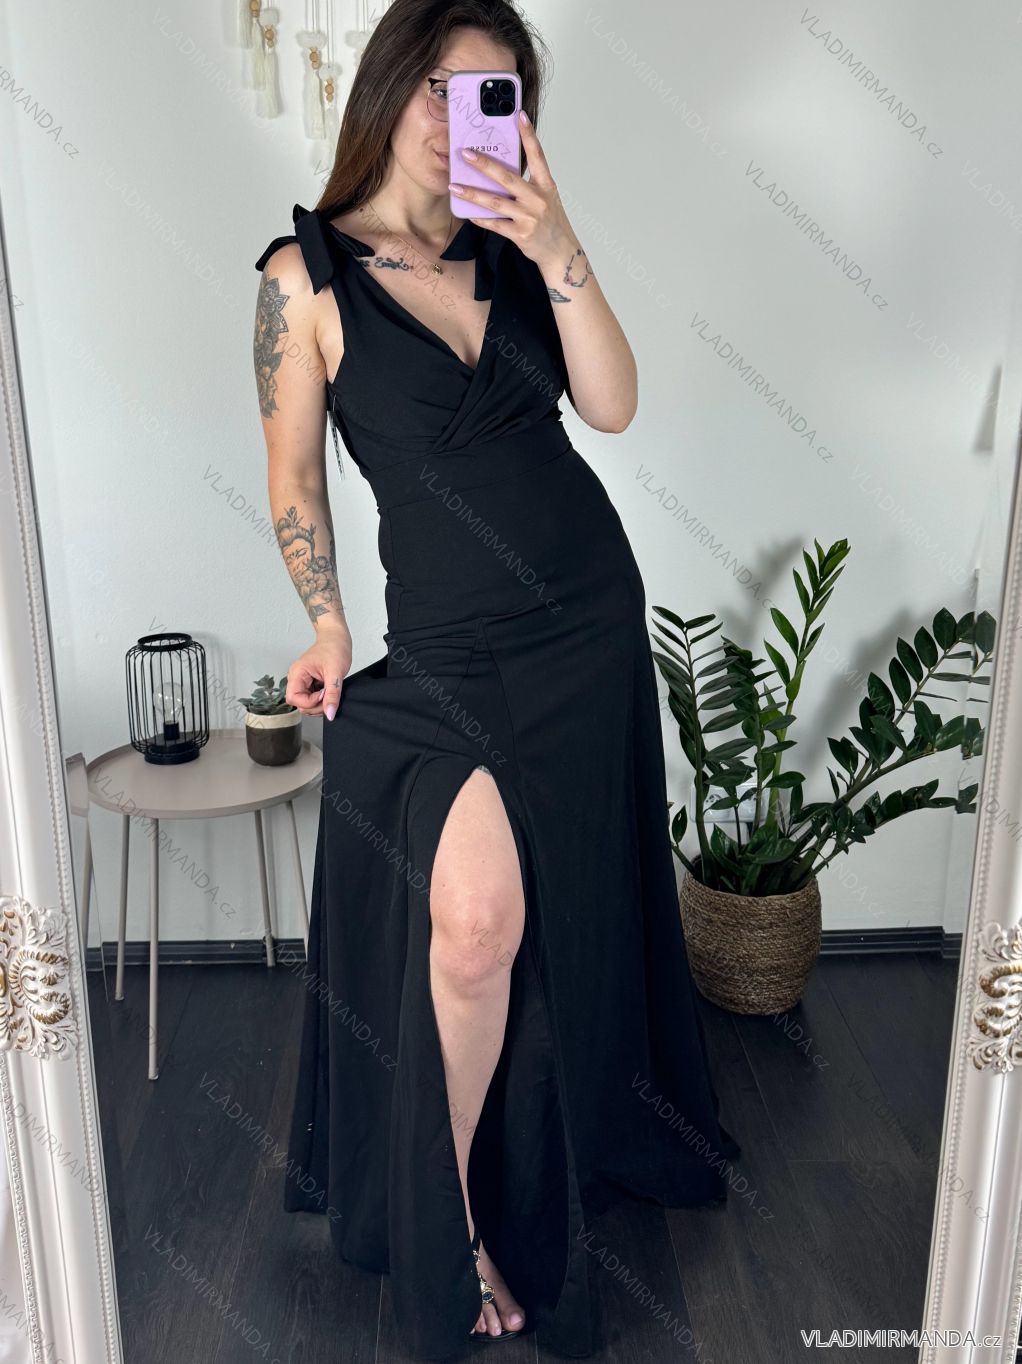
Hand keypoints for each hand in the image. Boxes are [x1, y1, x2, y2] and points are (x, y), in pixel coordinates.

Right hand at [286, 629, 351, 720]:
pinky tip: (328, 691)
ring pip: (305, 703)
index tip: (324, 695)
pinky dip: (321, 699)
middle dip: (315, 706)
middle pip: (299, 704)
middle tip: (329, 696)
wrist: (337, 637)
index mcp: (297, 673)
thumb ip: (332, 695)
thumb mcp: (336, 673)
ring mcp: (302, 681)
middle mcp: (296, 678)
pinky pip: (311, 697)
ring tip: (330, 692)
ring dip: (318, 704)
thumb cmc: (334, 648)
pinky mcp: (309, 683)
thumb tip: (330, 713)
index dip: (310, 702)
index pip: (294, 699)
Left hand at [449, 110, 575, 271]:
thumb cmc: (551, 222)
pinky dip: (480, 218)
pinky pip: (495, 224)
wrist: (560, 252)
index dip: (528, 135)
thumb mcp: (546, 197)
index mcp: (546, 185)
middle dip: (485, 165)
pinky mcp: (520, 234)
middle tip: (466, 154)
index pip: (538, 155)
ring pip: (495, 202)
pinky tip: (467, 212)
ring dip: (472, 193)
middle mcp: (538, 199)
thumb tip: (499, 171)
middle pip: (507, 178)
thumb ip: (527, 184)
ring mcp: (529, 217)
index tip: (519, 115)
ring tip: (454, 186)